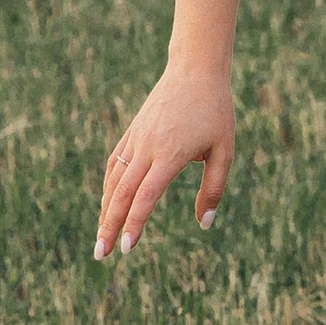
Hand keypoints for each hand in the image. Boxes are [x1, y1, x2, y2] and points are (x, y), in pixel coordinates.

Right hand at [95, 63, 233, 255]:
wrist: (194, 70)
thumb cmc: (215, 111)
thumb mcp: (224, 151)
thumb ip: (214, 188)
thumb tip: (204, 223)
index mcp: (170, 154)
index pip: (146, 196)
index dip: (134, 223)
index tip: (127, 248)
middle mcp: (147, 148)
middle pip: (121, 193)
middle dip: (109, 226)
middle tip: (101, 254)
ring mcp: (136, 139)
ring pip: (113, 180)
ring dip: (104, 210)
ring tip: (101, 236)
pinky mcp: (133, 132)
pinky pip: (114, 163)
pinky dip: (108, 186)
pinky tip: (106, 202)